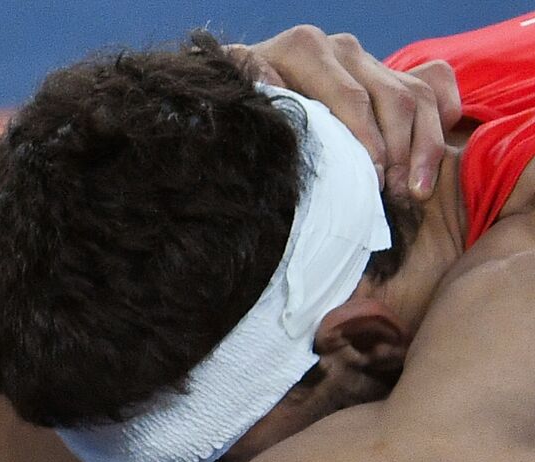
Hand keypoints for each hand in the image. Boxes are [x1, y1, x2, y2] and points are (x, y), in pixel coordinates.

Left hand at [237, 25, 462, 197]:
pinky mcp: (388, 71)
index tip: (373, 182)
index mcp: (304, 49)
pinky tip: (431, 161)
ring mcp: (368, 59)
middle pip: (393, 99)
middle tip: (398, 196)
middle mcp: (341, 48)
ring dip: (423, 147)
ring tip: (415, 191)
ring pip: (417, 96)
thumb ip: (252, 93)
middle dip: (401, 152)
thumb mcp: (236, 100)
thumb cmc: (240, 108)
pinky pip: (434, 86)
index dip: (368, 142)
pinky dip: (442, 119)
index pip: (352, 98)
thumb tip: (272, 95)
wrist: (248, 91)